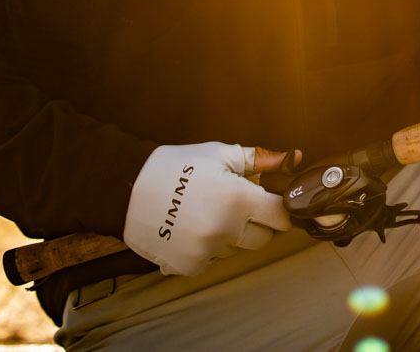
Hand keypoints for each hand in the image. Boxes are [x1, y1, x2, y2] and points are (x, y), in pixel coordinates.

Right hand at [123, 141, 294, 275]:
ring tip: (204, 214)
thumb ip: (260, 161)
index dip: (278, 209)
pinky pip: (212, 261)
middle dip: (255, 223)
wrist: (126, 189)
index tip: (268, 203)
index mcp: (238, 198)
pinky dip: (206, 249)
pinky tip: (189, 229)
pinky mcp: (189, 266)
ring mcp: (206, 251)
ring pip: (235, 250)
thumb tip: (293, 158)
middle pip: (263, 238)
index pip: (281, 217)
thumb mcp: (220, 154)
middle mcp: (225, 228)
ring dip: (228, 235)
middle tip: (234, 206)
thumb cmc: (177, 166)